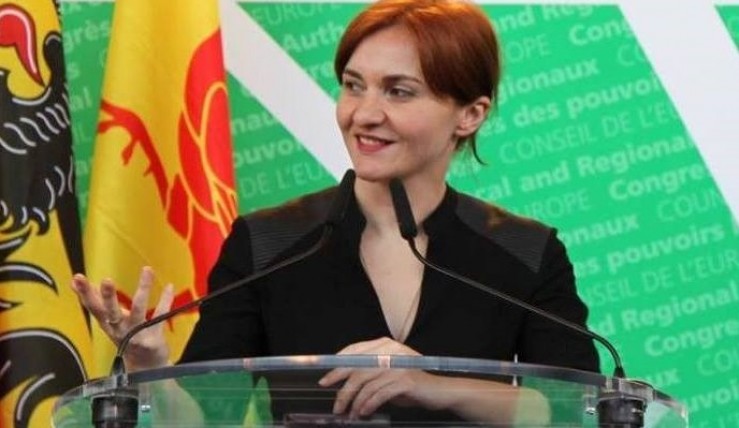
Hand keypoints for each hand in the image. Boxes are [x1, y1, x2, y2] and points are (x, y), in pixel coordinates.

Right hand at [71, 266, 173, 370]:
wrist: (144, 367)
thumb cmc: (126, 338)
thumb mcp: (109, 321)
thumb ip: (98, 302)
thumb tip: (79, 282)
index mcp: (107, 324)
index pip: (93, 308)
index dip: (84, 294)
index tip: (77, 278)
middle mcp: (119, 330)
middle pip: (111, 313)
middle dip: (108, 297)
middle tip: (106, 280)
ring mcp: (136, 335)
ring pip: (138, 311)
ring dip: (143, 290)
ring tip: (147, 270)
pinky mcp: (153, 338)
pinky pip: (160, 316)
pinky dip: (166, 300)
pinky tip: (170, 287)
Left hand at [318, 337, 443, 417]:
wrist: (439, 391)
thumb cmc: (410, 384)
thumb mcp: (387, 374)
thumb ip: (369, 373)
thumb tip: (342, 386)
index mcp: (384, 345)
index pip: (353, 352)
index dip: (337, 366)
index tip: (324, 380)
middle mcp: (391, 351)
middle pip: (357, 368)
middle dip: (342, 389)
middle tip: (336, 405)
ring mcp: (398, 365)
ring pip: (366, 384)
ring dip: (355, 402)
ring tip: (350, 414)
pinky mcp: (406, 380)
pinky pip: (380, 394)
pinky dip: (369, 405)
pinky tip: (364, 412)